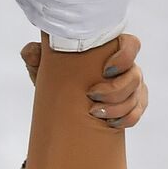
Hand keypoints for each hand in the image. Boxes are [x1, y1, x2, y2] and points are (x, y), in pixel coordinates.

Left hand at [20, 34, 148, 128]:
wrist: (61, 104)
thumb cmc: (57, 78)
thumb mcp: (43, 68)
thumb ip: (36, 56)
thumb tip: (30, 51)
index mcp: (109, 51)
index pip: (130, 45)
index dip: (124, 57)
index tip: (105, 70)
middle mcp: (125, 68)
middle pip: (135, 75)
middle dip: (116, 90)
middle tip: (92, 96)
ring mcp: (131, 87)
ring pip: (136, 96)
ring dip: (118, 107)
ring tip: (95, 113)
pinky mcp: (132, 105)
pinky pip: (136, 113)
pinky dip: (126, 119)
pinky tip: (109, 123)